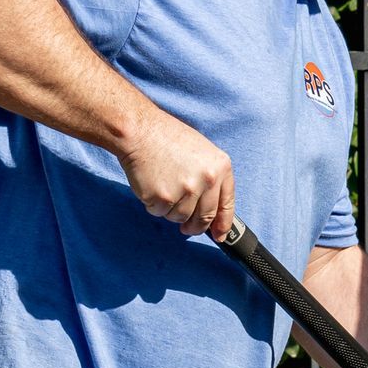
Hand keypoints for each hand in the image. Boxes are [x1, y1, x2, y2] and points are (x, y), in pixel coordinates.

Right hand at [120, 108, 236, 239]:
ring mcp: (186, 190)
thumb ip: (211, 180)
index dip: (223, 224)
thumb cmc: (169, 139)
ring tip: (164, 186)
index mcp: (221, 168)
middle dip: (195, 226)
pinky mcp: (164, 198)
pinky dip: (154, 205)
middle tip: (187, 226)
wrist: (141, 131)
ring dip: (171, 210)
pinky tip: (152, 185)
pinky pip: (160, 213)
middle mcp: (207, 180)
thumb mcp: (202, 153)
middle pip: (204, 218)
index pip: (226, 204)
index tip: (219, 236)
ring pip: (180, 218)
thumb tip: (213, 211)